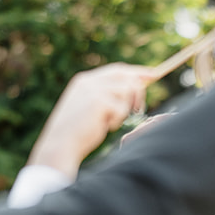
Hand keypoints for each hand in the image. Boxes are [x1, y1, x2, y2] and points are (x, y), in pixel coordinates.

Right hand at [28, 64, 153, 177]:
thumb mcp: (90, 108)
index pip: (117, 70)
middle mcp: (89, 81)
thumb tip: (133, 90)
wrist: (61, 144)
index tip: (153, 75)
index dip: (136, 72)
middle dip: (138, 90)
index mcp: (85, 80)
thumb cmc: (78, 132)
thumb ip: (106, 96)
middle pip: (126, 75)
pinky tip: (105, 127)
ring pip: (127, 90)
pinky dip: (117, 120)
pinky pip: (122, 107)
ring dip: (125, 109)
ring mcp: (93, 89)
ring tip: (110, 122)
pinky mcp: (98, 101)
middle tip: (139, 108)